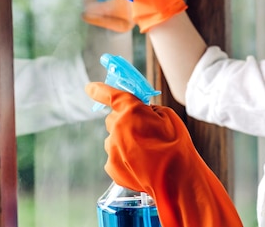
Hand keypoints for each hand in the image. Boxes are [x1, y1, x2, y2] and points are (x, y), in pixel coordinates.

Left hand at [86, 82, 242, 226]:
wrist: (175, 177)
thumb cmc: (175, 144)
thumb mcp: (167, 116)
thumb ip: (149, 111)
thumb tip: (142, 114)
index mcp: (131, 110)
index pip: (109, 95)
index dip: (98, 90)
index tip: (90, 88)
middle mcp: (117, 128)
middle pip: (113, 119)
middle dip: (125, 122)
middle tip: (144, 131)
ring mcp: (112, 149)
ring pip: (114, 140)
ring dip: (125, 141)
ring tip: (147, 152)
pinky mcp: (112, 167)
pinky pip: (115, 157)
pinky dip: (125, 158)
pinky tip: (141, 164)